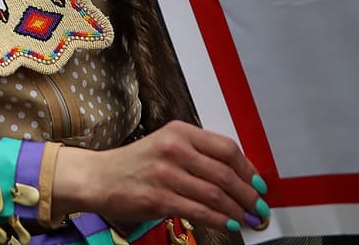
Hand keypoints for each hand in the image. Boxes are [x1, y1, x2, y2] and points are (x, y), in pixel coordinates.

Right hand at [54, 120, 267, 231]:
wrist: (98, 178)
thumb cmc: (134, 165)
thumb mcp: (165, 147)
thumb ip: (197, 155)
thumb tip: (238, 177)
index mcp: (178, 132)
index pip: (226, 148)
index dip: (249, 170)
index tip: (259, 186)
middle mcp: (173, 148)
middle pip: (225, 173)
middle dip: (248, 195)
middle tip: (259, 209)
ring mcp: (165, 173)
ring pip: (215, 194)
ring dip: (237, 211)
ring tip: (247, 220)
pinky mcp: (158, 197)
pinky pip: (199, 211)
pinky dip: (219, 221)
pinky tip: (229, 225)